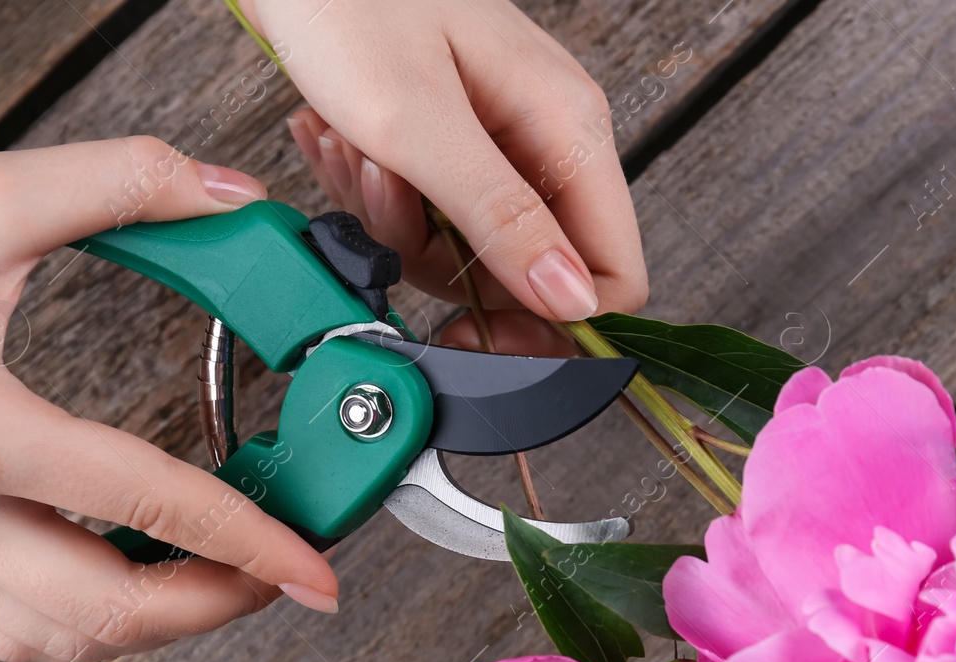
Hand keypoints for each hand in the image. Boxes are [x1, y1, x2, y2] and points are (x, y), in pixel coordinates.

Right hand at [0, 139, 341, 661]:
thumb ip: (123, 185)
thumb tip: (230, 196)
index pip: (150, 504)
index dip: (253, 542)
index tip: (315, 569)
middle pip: (110, 611)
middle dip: (217, 605)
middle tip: (281, 577)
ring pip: (59, 641)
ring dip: (155, 628)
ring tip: (221, 582)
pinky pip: (12, 630)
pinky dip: (89, 626)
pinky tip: (131, 581)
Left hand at [247, 0, 647, 331]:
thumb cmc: (347, 4)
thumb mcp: (419, 124)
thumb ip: (501, 218)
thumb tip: (574, 302)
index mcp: (568, 128)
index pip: (612, 272)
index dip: (554, 322)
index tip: (481, 335)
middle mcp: (544, 140)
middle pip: (528, 274)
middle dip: (446, 263)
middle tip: (390, 205)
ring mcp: (496, 145)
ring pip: (466, 253)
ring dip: (396, 224)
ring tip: (357, 154)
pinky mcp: (448, 146)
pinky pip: (426, 216)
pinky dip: (375, 196)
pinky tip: (343, 144)